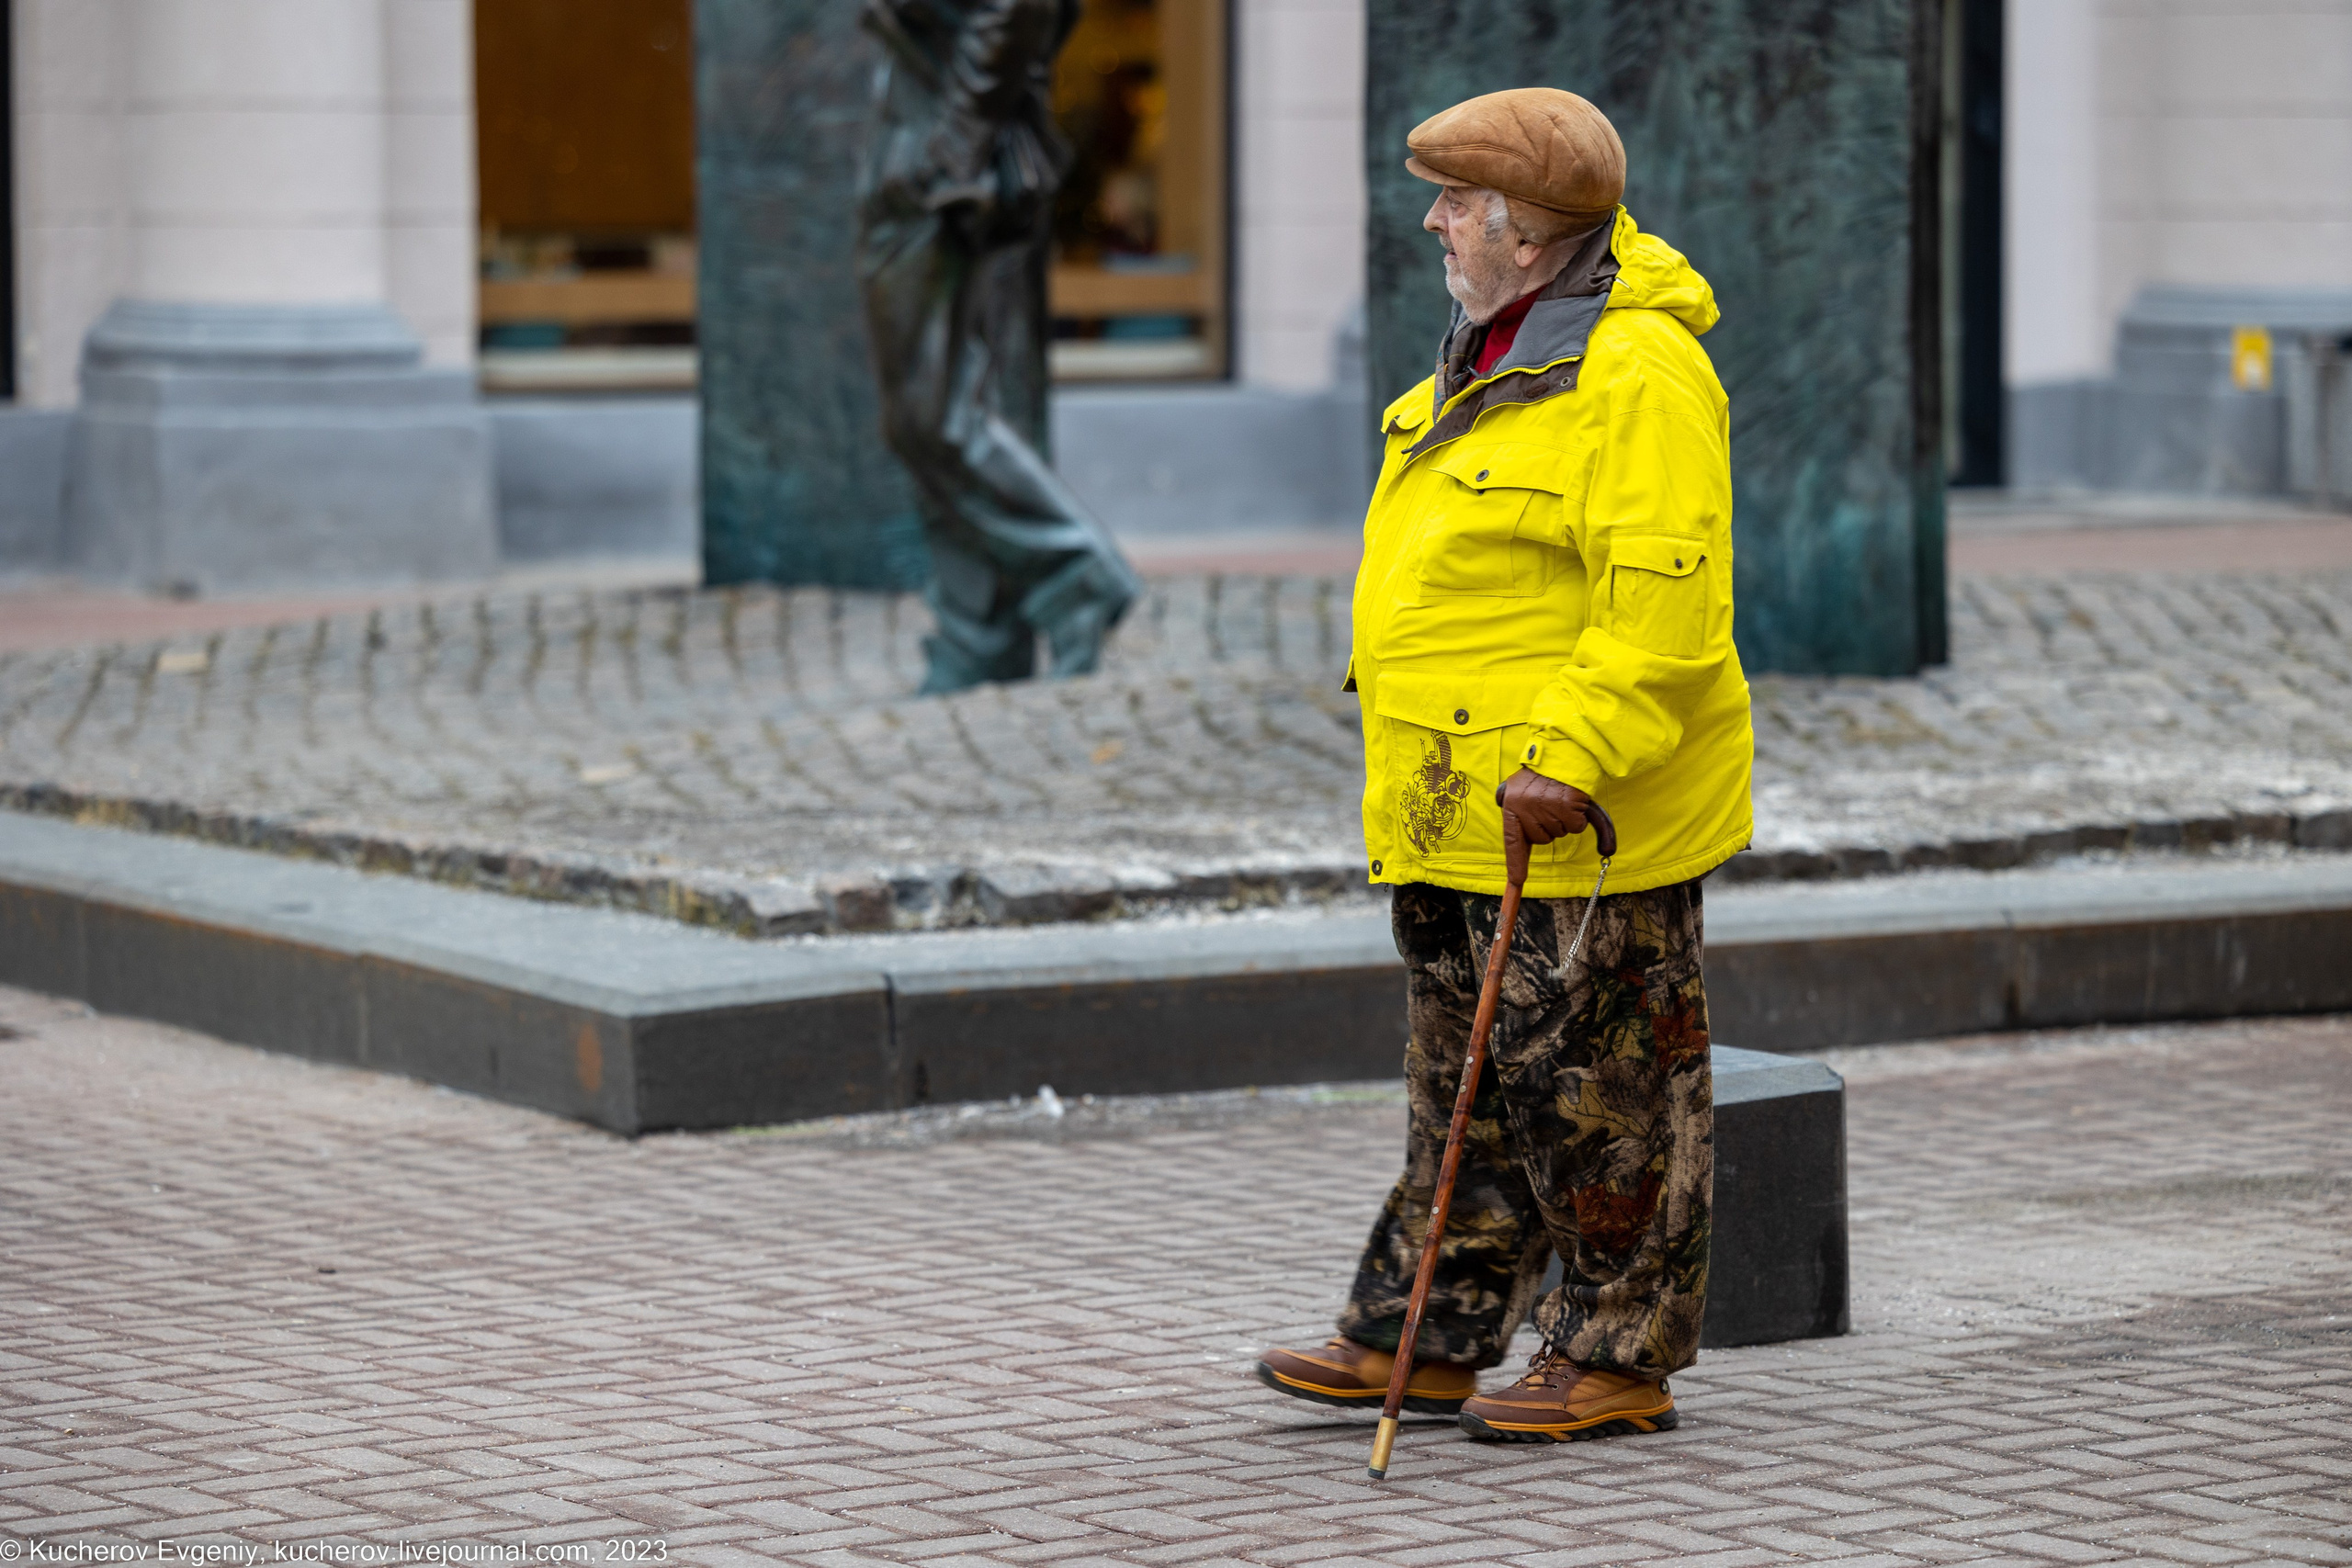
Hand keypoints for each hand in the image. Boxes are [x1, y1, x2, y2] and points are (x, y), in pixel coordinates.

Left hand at [1494, 769, 1610, 885]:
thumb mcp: (1520, 789)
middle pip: (1541, 838)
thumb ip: (1517, 813)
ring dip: (1563, 820)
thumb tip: (1517, 845)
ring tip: (1560, 798)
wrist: (1565, 752)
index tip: (1517, 881)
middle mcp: (1525, 807)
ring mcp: (1545, 807)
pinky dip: (1578, 818)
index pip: (1513, 841)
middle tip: (1550, 805)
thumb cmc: (1543, 775)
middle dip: (1548, 827)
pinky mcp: (1566, 806)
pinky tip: (1573, 801)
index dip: (1516, 864)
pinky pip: (1575, 827)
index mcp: (1511, 804)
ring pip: (1559, 833)